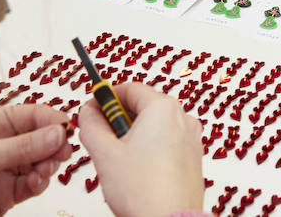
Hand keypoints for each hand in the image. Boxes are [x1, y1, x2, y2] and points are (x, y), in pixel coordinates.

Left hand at [0, 104, 69, 216]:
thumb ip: (25, 145)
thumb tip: (57, 133)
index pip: (32, 114)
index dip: (52, 121)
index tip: (68, 130)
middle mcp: (3, 141)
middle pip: (42, 138)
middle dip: (53, 145)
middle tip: (62, 153)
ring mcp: (7, 166)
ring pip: (41, 161)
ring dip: (47, 166)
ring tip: (42, 172)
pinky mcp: (9, 189)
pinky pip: (34, 182)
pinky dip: (39, 183)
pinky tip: (34, 183)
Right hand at [79, 81, 204, 216]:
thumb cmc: (142, 192)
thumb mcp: (105, 154)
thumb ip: (91, 126)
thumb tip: (87, 111)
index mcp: (163, 108)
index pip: (130, 88)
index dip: (106, 98)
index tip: (91, 109)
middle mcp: (182, 118)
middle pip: (143, 106)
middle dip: (118, 119)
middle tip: (99, 137)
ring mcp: (191, 138)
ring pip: (154, 126)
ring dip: (133, 135)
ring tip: (117, 160)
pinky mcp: (193, 157)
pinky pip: (166, 142)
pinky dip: (149, 148)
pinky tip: (136, 170)